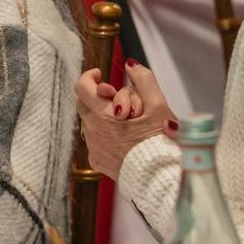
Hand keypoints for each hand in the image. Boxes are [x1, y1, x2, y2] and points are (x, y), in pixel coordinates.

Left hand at [75, 63, 175, 179]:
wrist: (162, 179)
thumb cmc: (161, 142)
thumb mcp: (159, 105)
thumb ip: (144, 80)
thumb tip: (130, 64)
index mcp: (104, 116)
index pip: (82, 87)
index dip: (89, 77)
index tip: (100, 74)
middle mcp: (93, 132)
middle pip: (85, 103)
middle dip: (100, 96)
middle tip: (121, 100)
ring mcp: (94, 148)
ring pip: (92, 122)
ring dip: (105, 116)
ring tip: (129, 122)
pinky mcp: (97, 162)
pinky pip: (96, 141)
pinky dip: (106, 134)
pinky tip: (125, 139)